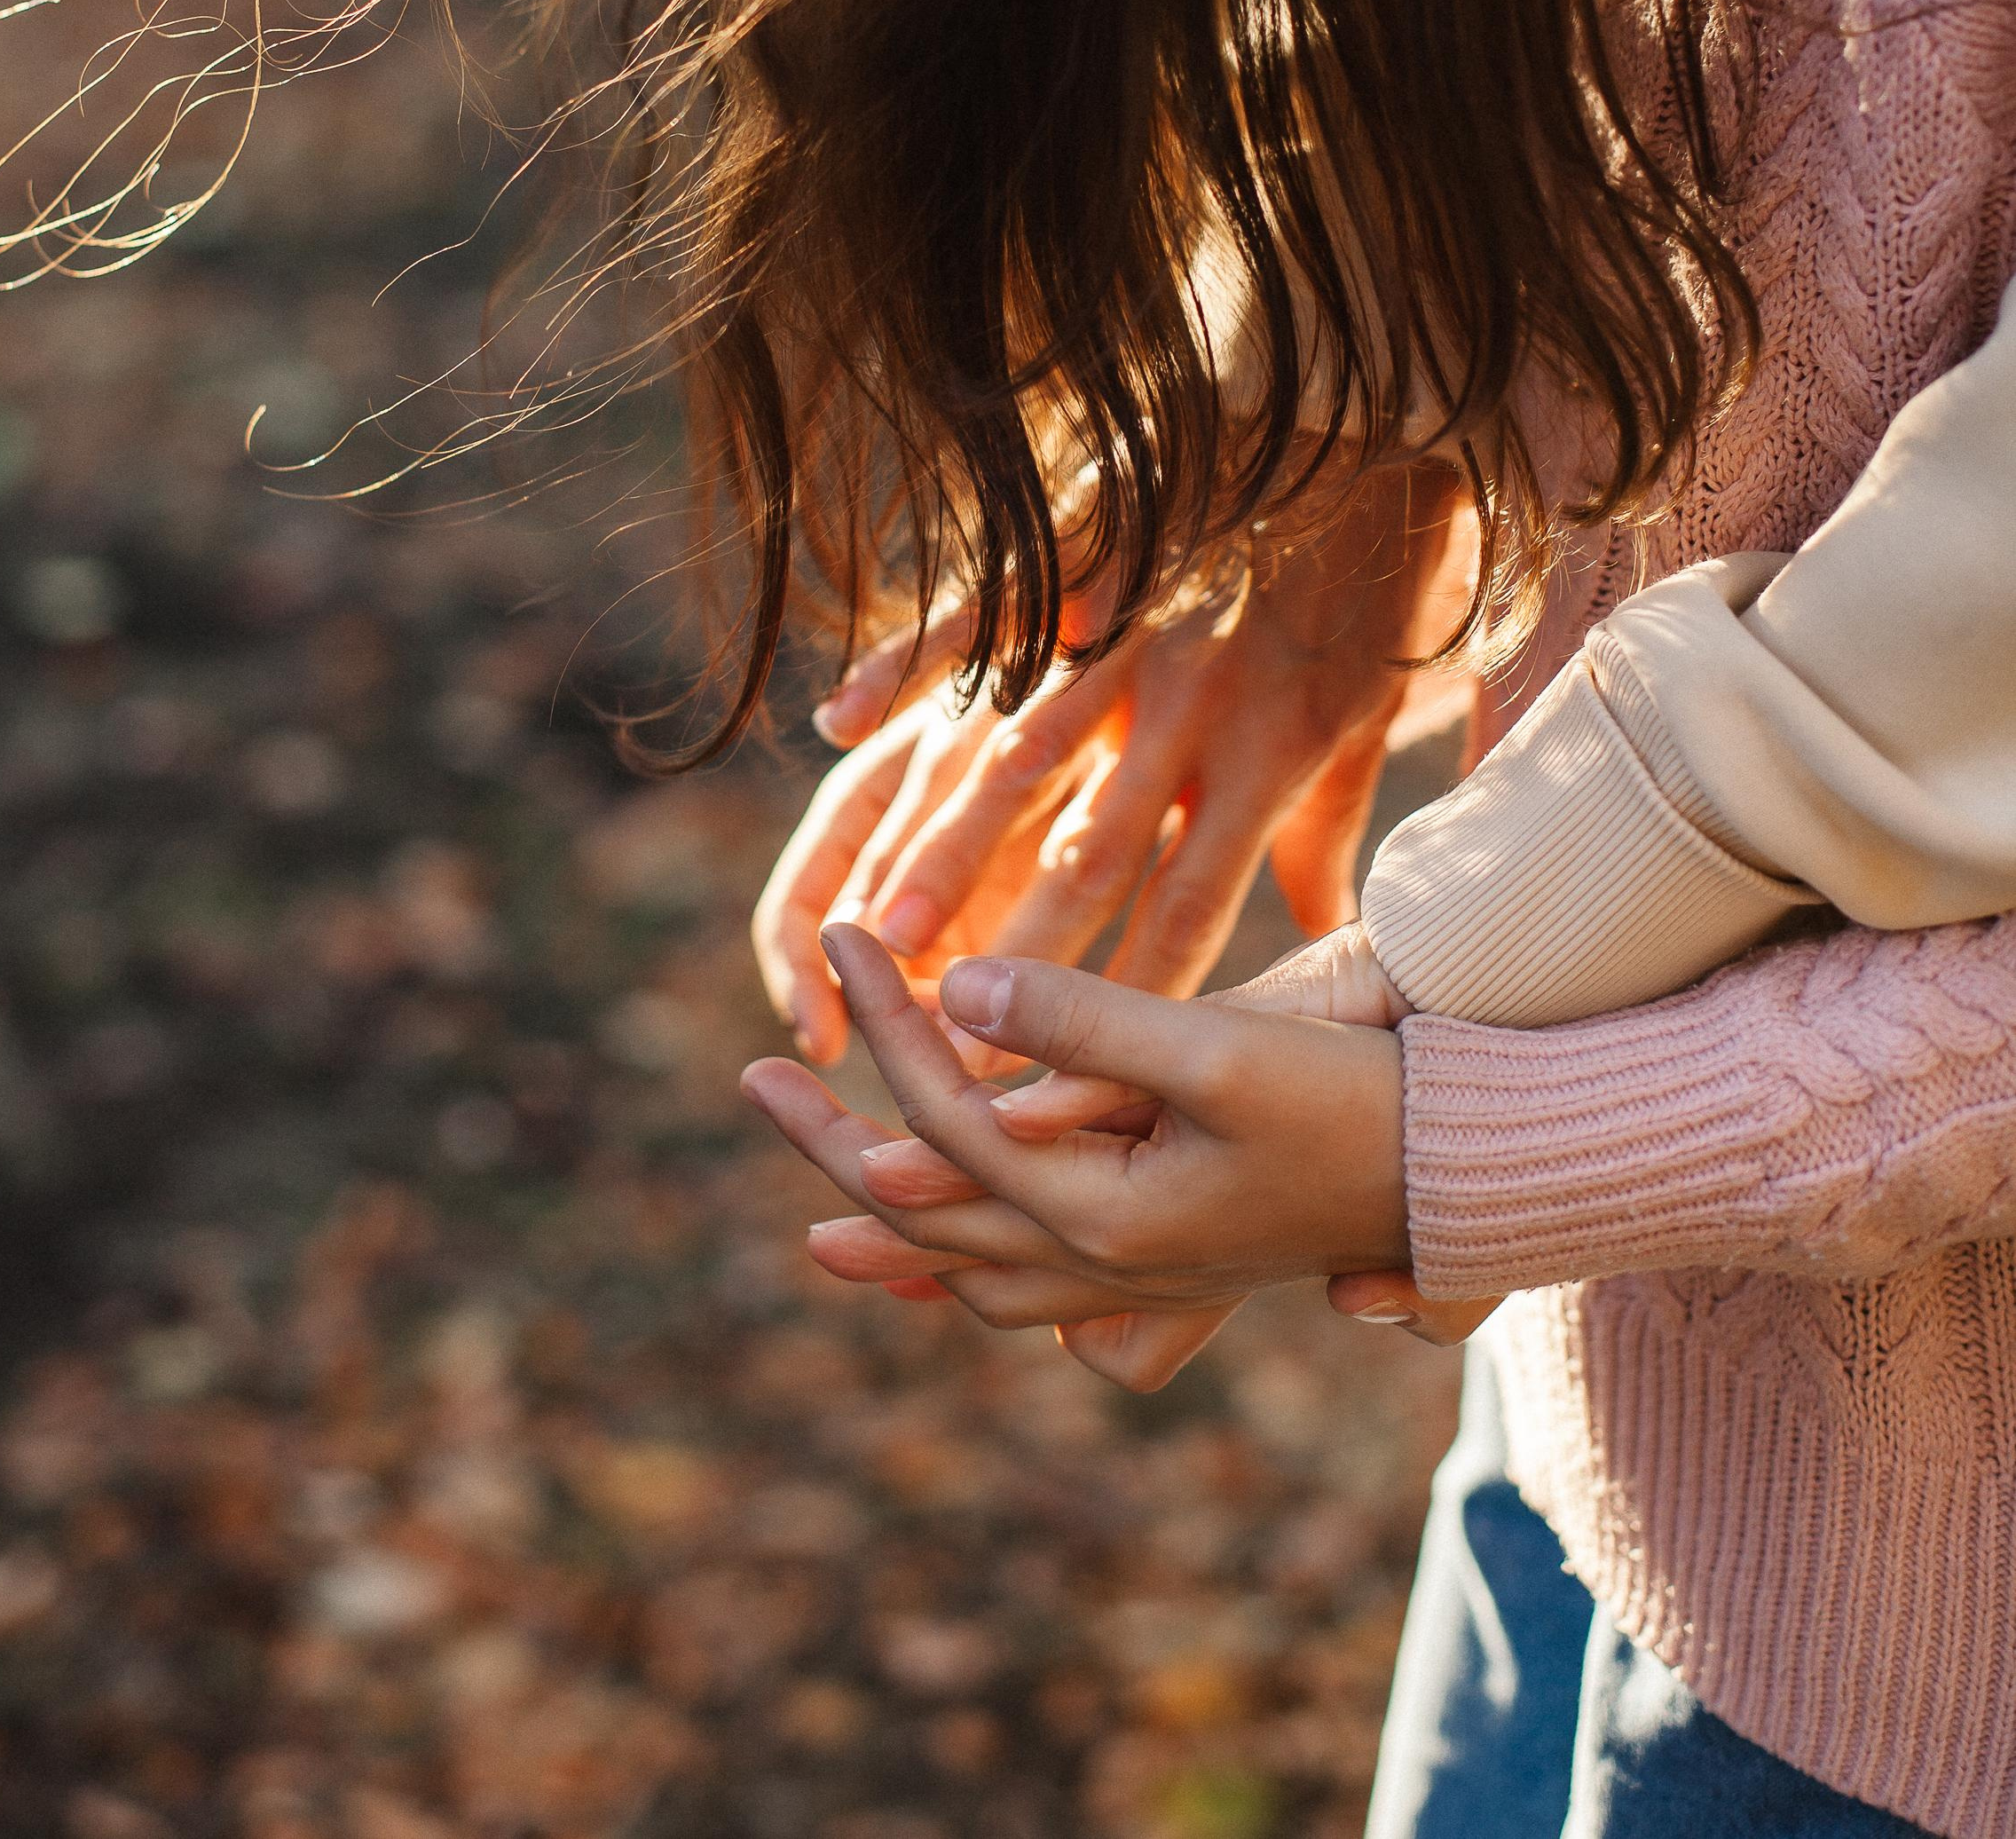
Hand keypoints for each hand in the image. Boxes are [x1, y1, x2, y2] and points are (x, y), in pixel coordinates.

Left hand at [742, 928, 1413, 1388]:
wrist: (1466, 1176)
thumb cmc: (1352, 1103)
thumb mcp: (1217, 1050)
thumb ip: (1083, 1025)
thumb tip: (956, 995)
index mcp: (1099, 1216)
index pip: (944, 1115)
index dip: (882, 1020)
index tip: (835, 934)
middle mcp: (1101, 1267)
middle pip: (922, 1214)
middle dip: (829, 1146)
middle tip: (752, 1079)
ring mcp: (1137, 1281)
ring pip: (973, 1273)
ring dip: (888, 1234)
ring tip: (819, 1211)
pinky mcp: (1172, 1266)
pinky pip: (1034, 1285)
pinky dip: (971, 1262)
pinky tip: (960, 1241)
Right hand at [757, 463, 1466, 1062]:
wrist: (1385, 395)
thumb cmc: (1384, 567)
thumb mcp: (1371, 710)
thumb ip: (1335, 830)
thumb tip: (1342, 938)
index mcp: (1270, 750)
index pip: (1191, 905)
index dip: (1125, 997)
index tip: (1065, 1081)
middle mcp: (1190, 701)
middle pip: (1086, 851)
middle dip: (1014, 956)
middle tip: (938, 1045)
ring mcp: (1131, 621)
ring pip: (1020, 754)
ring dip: (944, 848)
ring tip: (877, 933)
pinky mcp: (1088, 540)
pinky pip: (984, 612)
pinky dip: (910, 663)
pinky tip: (835, 720)